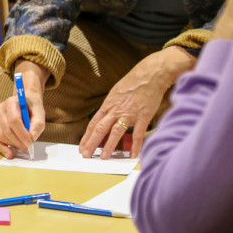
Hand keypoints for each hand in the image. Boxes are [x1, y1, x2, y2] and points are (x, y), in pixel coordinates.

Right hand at [0, 59, 46, 158]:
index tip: (30, 143)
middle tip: (29, 148)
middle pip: (7, 130)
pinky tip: (10, 154)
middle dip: (18, 142)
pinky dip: (3, 148)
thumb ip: (38, 123)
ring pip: (2, 136)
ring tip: (24, 147)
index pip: (13, 120)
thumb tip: (33, 137)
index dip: (21, 134)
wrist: (25, 100)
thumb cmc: (32, 106)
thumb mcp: (39, 111)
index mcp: (11, 102)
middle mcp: (0, 109)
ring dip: (13, 145)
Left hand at [78, 47, 192, 158]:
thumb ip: (111, 107)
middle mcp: (116, 110)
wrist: (150, 75)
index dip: (87, 136)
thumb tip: (105, 119)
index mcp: (108, 105)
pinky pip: (138, 133)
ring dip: (109, 146)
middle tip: (86, 155)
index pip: (94, 123)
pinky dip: (136, 145)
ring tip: (104, 157)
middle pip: (100, 129)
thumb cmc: (133, 83)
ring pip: (116, 132)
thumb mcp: (116, 93)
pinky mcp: (143, 116)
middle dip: (92, 143)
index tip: (82, 147)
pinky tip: (133, 155)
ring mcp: (129, 114)